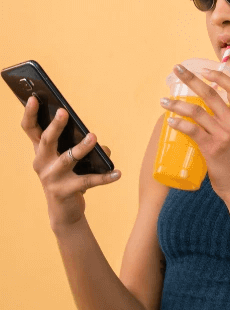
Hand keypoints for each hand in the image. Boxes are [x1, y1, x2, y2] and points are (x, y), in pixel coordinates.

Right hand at [21, 97, 120, 230]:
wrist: (64, 211)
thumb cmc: (68, 177)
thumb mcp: (70, 160)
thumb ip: (82, 146)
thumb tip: (98, 143)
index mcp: (41, 151)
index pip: (30, 129)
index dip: (31, 113)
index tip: (35, 98)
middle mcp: (42, 163)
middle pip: (46, 141)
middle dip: (55, 126)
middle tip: (64, 112)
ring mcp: (51, 178)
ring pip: (67, 159)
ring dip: (81, 147)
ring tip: (94, 137)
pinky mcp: (65, 191)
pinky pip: (88, 181)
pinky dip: (105, 177)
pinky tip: (118, 172)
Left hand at [160, 65, 229, 202]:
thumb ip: (224, 124)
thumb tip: (202, 114)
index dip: (219, 75)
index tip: (203, 68)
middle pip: (211, 93)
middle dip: (191, 79)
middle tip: (176, 69)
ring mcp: (223, 135)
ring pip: (197, 111)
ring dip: (177, 104)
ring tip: (163, 100)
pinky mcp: (212, 148)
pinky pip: (193, 130)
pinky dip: (179, 123)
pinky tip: (169, 121)